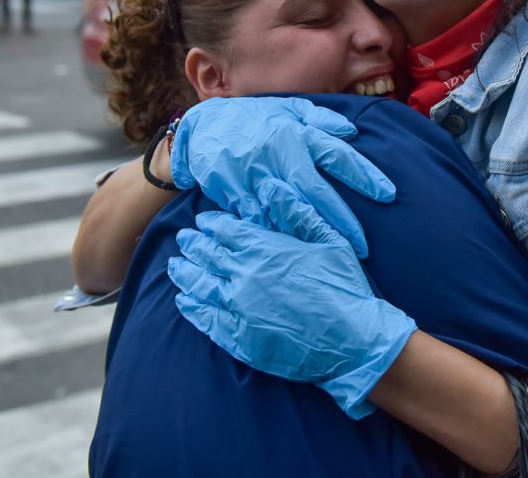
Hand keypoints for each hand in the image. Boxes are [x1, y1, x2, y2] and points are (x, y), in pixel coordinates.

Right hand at [170, 96, 394, 257]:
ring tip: (335, 255)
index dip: (365, 174)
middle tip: (363, 246)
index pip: (339, 155)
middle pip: (317, 192)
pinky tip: (293, 254)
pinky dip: (275, 236)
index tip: (388, 194)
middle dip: (342, 221)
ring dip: (312, 235)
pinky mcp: (235, 192)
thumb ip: (322, 119)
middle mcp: (281, 154)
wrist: (204, 126)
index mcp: (298, 133)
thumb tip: (352, 131)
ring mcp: (256, 174)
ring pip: (289, 210)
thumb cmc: (254, 119)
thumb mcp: (288, 109)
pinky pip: (260, 220)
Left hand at [170, 208, 416, 417]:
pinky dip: (192, 308)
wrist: (353, 339)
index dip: (212, 224)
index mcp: (265, 250)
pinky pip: (207, 320)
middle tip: (183, 238)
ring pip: (201, 286)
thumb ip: (297, 212)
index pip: (227, 231)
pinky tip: (184, 301)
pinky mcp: (240, 339)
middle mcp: (245, 276)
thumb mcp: (329, 241)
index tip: (203, 221)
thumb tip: (271, 187)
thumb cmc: (345, 287)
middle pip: (208, 256)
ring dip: (185, 273)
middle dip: (193, 244)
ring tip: (174, 265)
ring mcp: (239, 309)